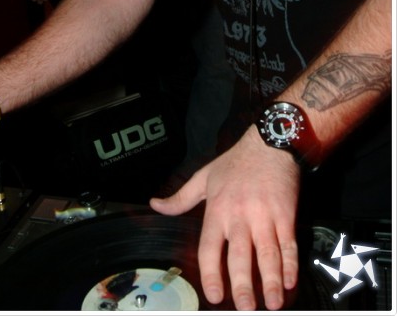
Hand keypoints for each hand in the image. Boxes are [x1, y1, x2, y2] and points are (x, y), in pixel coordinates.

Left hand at [150, 125, 300, 310]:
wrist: (269, 144)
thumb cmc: (236, 162)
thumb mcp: (204, 176)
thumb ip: (180, 197)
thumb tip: (154, 205)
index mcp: (217, 210)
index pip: (209, 247)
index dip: (211, 273)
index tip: (214, 295)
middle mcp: (239, 216)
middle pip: (240, 256)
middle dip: (243, 285)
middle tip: (244, 308)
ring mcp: (264, 216)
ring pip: (267, 254)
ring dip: (271, 281)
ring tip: (273, 304)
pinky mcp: (285, 214)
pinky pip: (288, 243)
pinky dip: (290, 264)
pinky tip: (289, 281)